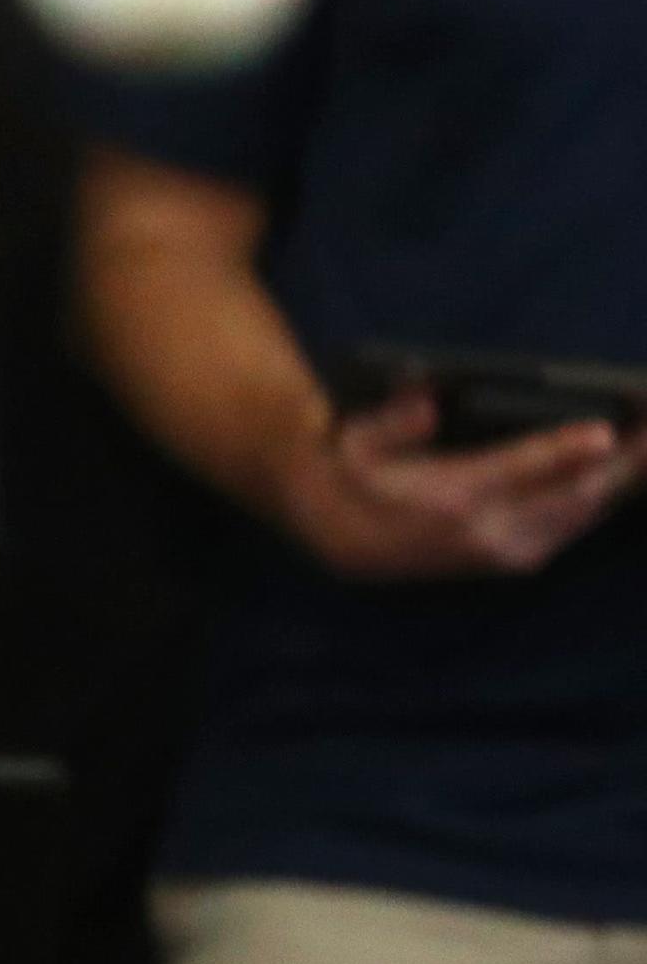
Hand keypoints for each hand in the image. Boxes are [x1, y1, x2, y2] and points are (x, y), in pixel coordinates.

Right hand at [274, 387, 645, 579]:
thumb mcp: (355, 443)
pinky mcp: (515, 559)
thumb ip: (391, 424)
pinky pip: (575, 526)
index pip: (520, 470)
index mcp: (450, 499)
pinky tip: (623, 473)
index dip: (567, 450)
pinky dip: (604, 497)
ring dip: (623, 478)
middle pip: (573, 493)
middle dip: (624, 460)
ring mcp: (506, 550)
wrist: (344, 541)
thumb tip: (426, 404)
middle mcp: (487, 531)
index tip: (607, 431)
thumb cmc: (352, 477)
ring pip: (584, 512)